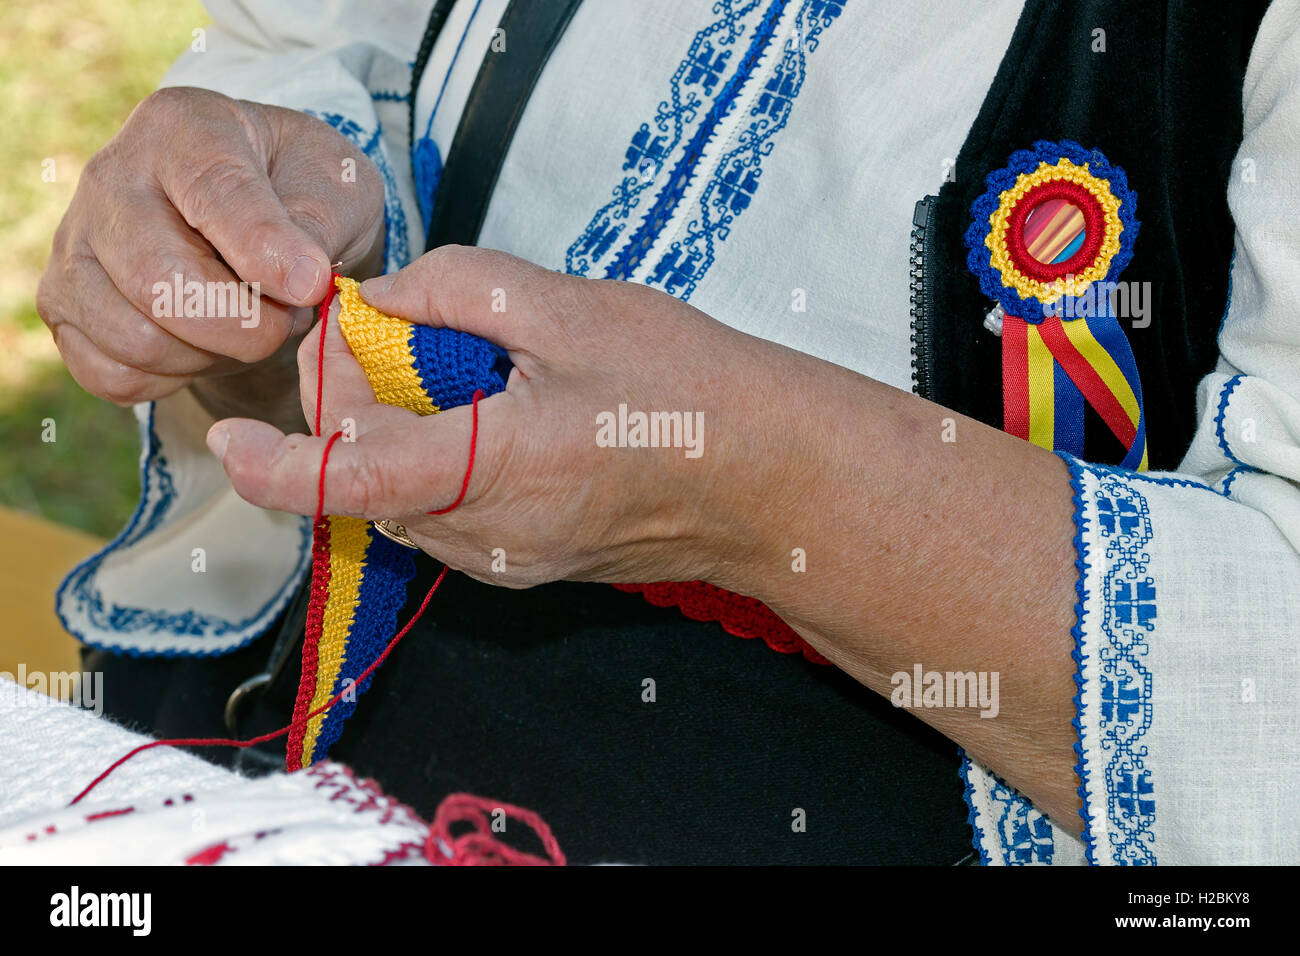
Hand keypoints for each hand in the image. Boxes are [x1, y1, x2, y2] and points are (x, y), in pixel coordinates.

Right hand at [36, 87, 386, 430]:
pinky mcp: (63, 306)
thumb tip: (296, 280)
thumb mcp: (334, 184)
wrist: (262, 217)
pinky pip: (113, 374)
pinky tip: (207, 345)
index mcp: (182, 129)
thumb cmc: (300, 191)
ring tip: (250, 323)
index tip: (311, 286)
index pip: (213, 193)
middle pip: (159, 281)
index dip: (265, 251)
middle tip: (290, 318)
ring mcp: (75, 246)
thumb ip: (317, 223)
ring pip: (136, 339)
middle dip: (244, 325)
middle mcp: (110, 180)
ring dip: (214, 355)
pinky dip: (174, 379)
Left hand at [205, 246, 813, 589]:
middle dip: (353, 408)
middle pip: (368, 482)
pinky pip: (446, 513)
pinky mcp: (525, 565)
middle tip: (392, 332)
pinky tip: (491, 412)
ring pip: (403, 500)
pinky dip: (436, 460)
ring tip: (456, 368)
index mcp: (496, 469)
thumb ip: (459, 288)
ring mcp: (507, 561)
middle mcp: (488, 536)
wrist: (768, 478)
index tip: (234, 439)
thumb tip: (383, 299)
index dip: (277, 465)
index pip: (353, 482)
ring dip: (396, 434)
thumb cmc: (688, 391)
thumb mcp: (572, 308)